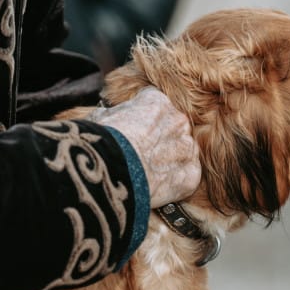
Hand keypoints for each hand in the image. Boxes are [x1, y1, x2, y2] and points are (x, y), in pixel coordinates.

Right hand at [87, 87, 200, 207]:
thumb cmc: (99, 142)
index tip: (133, 132)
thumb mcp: (100, 117)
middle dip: (160, 140)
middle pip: (173, 128)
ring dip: (169, 161)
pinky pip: (187, 176)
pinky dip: (175, 183)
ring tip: (147, 173)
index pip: (155, 106)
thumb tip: (108, 115)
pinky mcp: (190, 175)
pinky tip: (157, 187)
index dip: (143, 121)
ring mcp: (186, 148)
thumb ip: (114, 114)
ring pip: (182, 152)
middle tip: (141, 155)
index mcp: (156, 102)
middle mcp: (177, 120)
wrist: (107, 171)